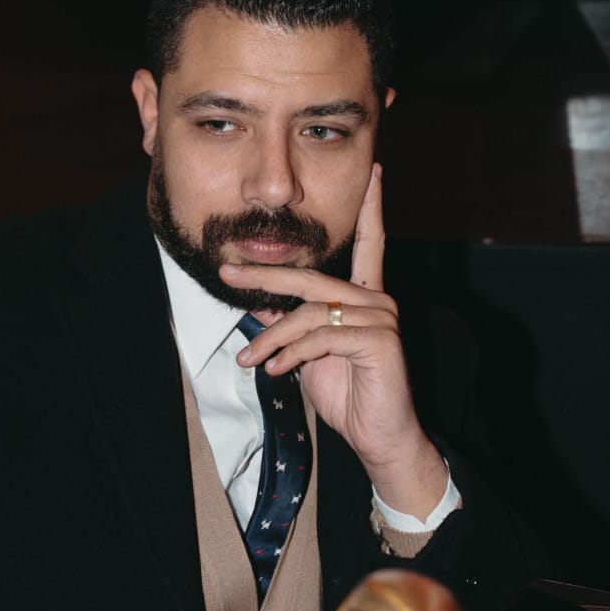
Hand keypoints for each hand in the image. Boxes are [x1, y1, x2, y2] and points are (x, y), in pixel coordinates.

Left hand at [220, 164, 447, 518]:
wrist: (379, 438)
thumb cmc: (347, 394)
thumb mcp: (309, 353)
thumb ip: (291, 323)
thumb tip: (257, 303)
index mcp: (366, 294)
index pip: (371, 242)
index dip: (372, 207)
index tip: (375, 171)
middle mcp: (378, 298)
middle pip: (313, 277)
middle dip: (266, 276)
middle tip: (227, 272)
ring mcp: (382, 317)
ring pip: (310, 311)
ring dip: (272, 336)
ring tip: (249, 360)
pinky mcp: (380, 341)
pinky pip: (322, 336)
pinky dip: (292, 353)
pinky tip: (277, 371)